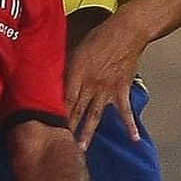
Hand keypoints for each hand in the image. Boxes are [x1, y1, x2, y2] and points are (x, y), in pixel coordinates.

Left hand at [66, 14, 147, 148]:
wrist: (126, 32)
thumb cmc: (99, 38)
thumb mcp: (77, 49)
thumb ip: (69, 69)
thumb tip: (56, 82)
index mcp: (77, 72)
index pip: (64, 97)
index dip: (55, 113)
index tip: (46, 126)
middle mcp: (91, 83)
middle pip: (76, 110)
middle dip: (67, 128)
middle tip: (58, 145)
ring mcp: (107, 89)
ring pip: (94, 115)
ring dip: (87, 132)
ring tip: (81, 148)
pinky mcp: (122, 90)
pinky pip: (125, 111)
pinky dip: (130, 125)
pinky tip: (134, 139)